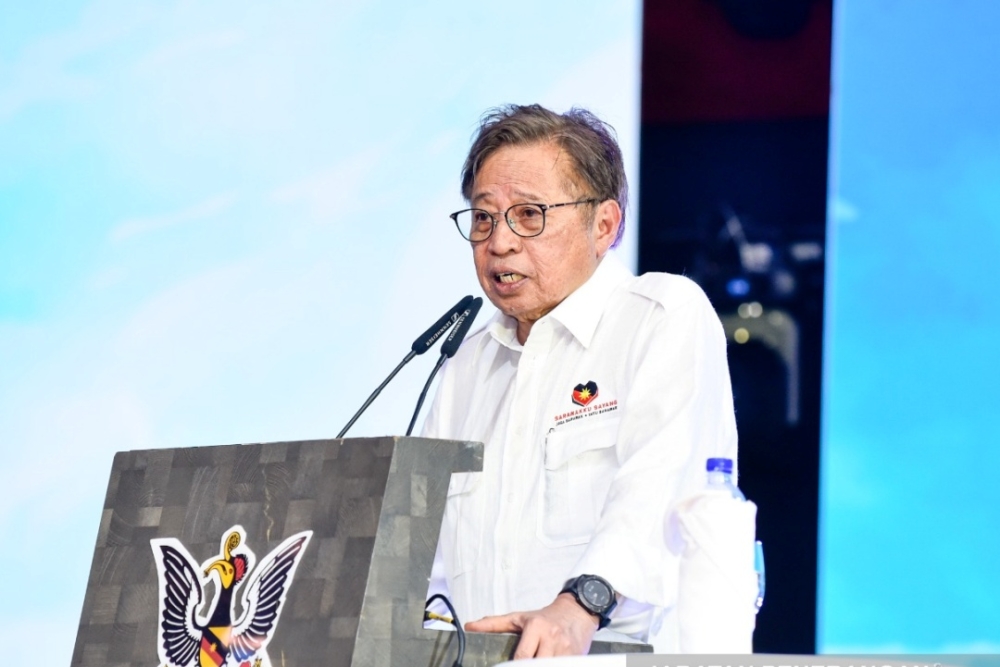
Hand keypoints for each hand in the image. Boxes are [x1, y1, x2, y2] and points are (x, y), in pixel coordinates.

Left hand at [465, 593, 598, 658]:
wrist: (576, 611)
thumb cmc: (546, 617)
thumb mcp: (519, 618)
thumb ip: (494, 624)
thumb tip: (470, 627)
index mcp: (536, 627)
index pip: (522, 656)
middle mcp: (552, 638)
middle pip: (538, 665)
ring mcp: (567, 649)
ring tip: (534, 666)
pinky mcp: (577, 657)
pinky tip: (549, 666)